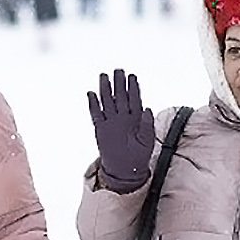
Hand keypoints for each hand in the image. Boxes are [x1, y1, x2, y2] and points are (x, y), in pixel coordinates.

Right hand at [86, 69, 154, 190]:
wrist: (126, 169)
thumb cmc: (139, 155)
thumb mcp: (148, 140)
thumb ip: (147, 124)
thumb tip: (147, 109)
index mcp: (136, 118)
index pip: (134, 98)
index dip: (133, 87)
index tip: (131, 76)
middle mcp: (123, 117)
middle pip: (120, 96)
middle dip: (119, 83)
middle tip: (118, 70)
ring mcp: (111, 122)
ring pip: (108, 102)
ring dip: (106, 89)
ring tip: (104, 76)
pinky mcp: (101, 128)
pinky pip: (96, 114)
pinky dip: (93, 104)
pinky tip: (91, 94)